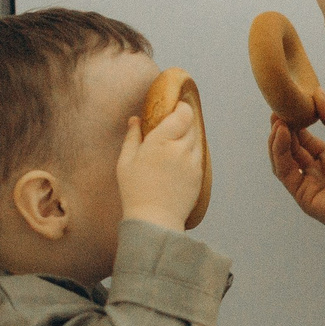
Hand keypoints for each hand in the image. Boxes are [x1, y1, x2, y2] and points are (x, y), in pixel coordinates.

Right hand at [117, 102, 204, 229]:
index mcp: (160, 142)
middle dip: (184, 121)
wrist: (155, 219)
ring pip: (197, 139)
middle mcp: (180, 149)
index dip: (182, 107)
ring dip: (189, 136)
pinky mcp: (199, 175)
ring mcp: (192, 163)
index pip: (182, 114)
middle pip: (191, 124)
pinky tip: (180, 159)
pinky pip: (198, 155)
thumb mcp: (125, 162)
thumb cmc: (135, 191)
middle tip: (174, 123)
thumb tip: (135, 119)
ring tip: (176, 142)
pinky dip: (192, 152)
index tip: (176, 106)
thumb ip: (133, 137)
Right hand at [268, 91, 324, 241]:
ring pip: (283, 159)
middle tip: (278, 106)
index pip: (304, 137)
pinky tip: (282, 133)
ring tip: (277, 118)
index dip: (295, 120)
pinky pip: (285, 172)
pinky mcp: (304, 195)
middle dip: (282, 127)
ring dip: (277, 138)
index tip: (290, 101)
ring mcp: (308, 183)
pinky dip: (280, 152)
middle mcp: (315, 171)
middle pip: (290, 147)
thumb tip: (318, 93)